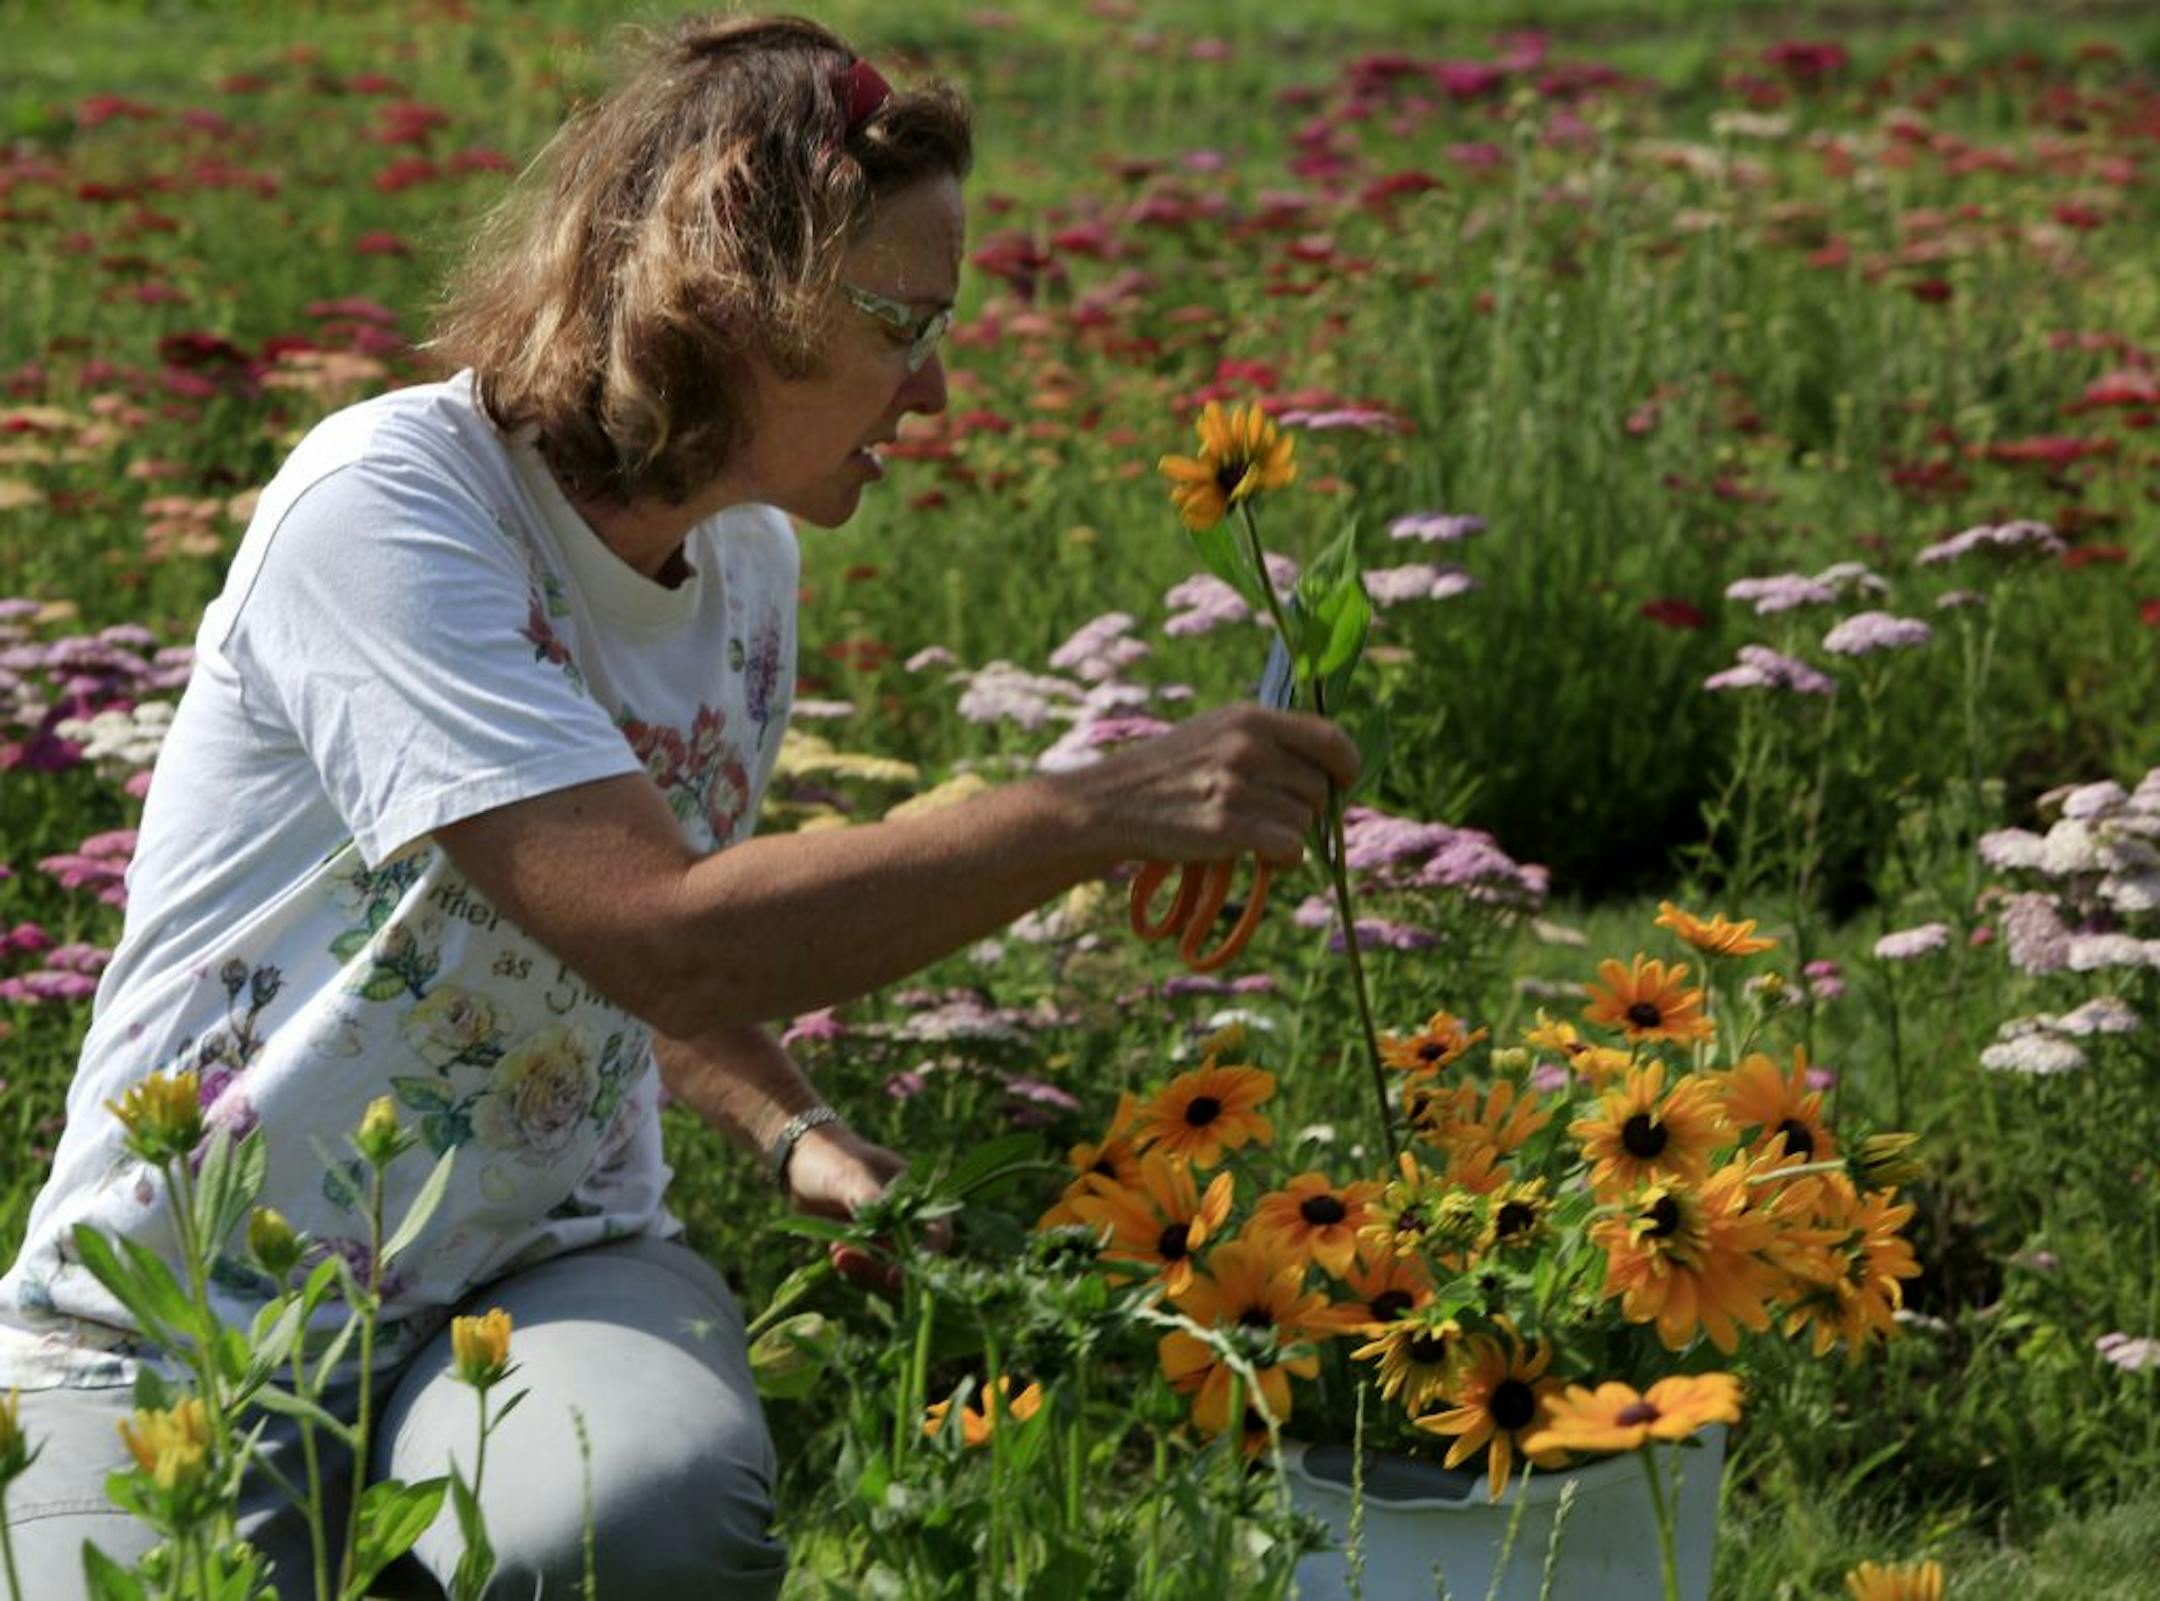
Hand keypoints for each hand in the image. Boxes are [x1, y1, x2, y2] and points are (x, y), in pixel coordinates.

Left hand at [782, 1122, 950, 1290]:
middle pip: (912, 1259)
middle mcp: (906, 1218)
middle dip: (883, 1268)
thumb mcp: (849, 1174)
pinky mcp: (862, 1246)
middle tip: (849, 1262)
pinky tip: (833, 1251)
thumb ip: (870, 1197)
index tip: (896, 1273)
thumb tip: (891, 1223)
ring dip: (864, 1268)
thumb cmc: (830, 1158)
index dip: (925, 1256)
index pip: (937, 1232)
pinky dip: (851, 1266)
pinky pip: (866, 1267)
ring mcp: (884, 1234)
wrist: (798, 1161)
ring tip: (835, 1253)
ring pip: (887, 1267)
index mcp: (915, 1194)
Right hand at [1077, 704, 1360, 868]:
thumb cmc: (1166, 772)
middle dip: (1306, 809)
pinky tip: (1257, 855)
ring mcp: (1236, 786)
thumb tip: (1328, 767)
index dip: (1346, 764)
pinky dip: (1281, 859)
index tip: (1343, 781)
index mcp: (1248, 718)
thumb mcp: (1213, 733)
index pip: (1328, 737)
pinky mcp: (1226, 826)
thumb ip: (1266, 740)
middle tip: (1274, 818)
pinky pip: (1288, 847)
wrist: (1110, 804)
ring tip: (1254, 834)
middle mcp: (1246, 746)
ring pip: (1304, 821)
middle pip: (1319, 788)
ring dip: (1289, 836)